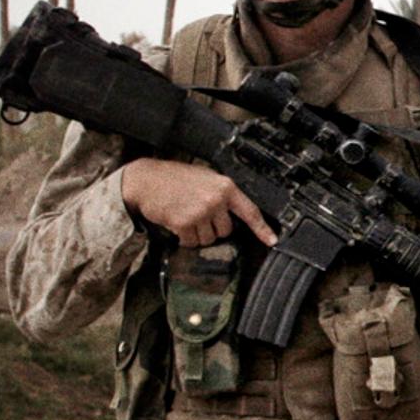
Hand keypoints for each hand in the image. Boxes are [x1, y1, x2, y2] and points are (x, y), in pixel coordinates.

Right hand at [121, 158, 274, 246]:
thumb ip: (222, 194)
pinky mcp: (184, 223)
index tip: (272, 240)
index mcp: (225, 187)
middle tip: (199, 215)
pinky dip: (184, 238)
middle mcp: (216, 200)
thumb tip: (234, 213)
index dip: (262, 228)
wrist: (147, 180)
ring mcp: (200, 212)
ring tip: (186, 216)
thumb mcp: (206, 178)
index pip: (250, 211)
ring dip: (197, 234)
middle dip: (214, 228)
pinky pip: (191, 242)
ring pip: (208, 239)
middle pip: (226, 231)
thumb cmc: (176, 178)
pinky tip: (177, 223)